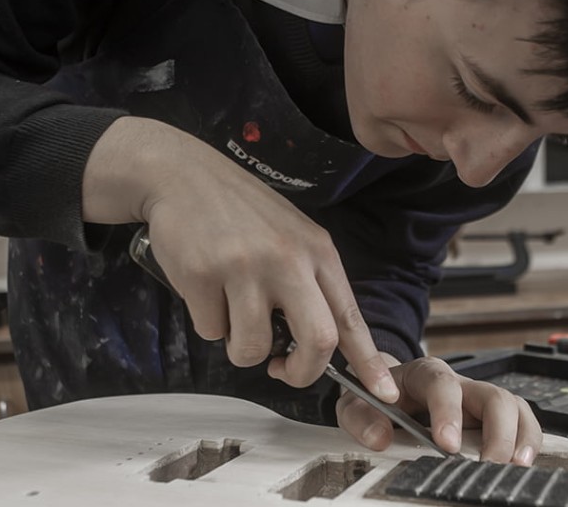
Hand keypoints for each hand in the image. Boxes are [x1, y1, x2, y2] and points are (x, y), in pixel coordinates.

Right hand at [82, 117, 398, 401]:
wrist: (184, 175)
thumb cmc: (241, 213)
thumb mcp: (292, 237)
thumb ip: (310, 283)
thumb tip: (322, 347)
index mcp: (318, 252)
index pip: (351, 317)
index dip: (368, 361)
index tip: (383, 393)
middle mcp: (288, 259)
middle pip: (317, 341)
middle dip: (300, 372)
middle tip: (281, 368)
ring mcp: (245, 267)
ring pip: (252, 348)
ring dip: (241, 347)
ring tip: (232, 313)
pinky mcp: (202, 274)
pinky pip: (211, 331)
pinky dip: (208, 323)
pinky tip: (205, 288)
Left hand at [336, 355, 541, 464]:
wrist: (386, 389)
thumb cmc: (376, 397)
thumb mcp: (356, 403)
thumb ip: (361, 418)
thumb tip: (379, 437)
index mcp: (424, 374)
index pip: (442, 384)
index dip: (448, 412)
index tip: (447, 445)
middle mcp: (459, 384)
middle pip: (492, 395)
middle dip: (496, 431)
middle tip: (488, 466)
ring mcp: (479, 400)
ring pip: (514, 407)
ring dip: (519, 438)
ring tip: (515, 467)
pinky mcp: (493, 419)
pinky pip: (522, 422)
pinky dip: (528, 442)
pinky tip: (523, 464)